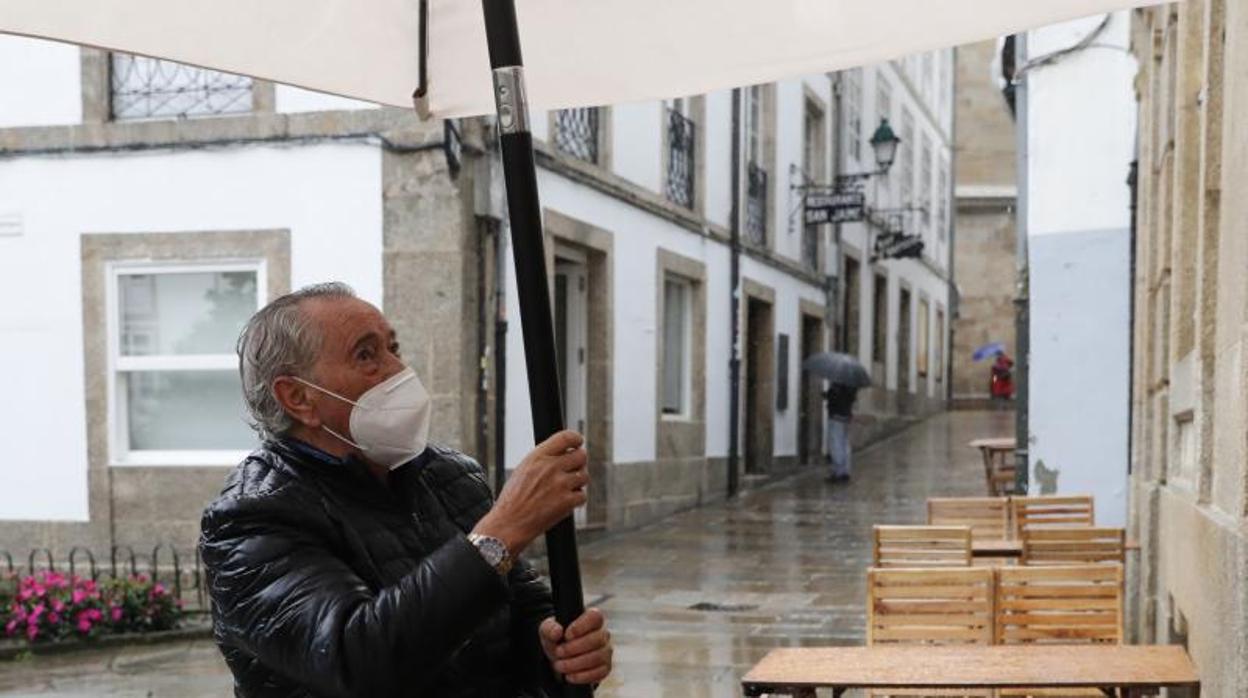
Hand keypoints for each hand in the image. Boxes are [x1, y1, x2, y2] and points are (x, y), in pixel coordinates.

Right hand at [472, 430, 587, 554]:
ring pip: (584, 476)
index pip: (566, 437)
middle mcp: (550, 467)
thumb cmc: (513, 499)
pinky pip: (582, 496)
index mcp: (538, 456)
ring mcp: (560, 484)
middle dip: (579, 463)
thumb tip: (565, 452)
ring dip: (578, 483)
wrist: (508, 524)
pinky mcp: (566, 502)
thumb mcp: (523, 469)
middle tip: (573, 471)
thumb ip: (544, 459)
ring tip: (564, 490)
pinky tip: (565, 502)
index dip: (576, 439)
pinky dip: (576, 500)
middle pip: (581, 456)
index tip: (578, 443)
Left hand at [539, 609, 611, 685]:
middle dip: (574, 648)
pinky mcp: (605, 668)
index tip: (566, 635)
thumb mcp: (547, 630)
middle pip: (597, 639)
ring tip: (559, 665)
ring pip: (597, 657)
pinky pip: (599, 673)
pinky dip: (582, 676)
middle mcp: (603, 633)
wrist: (559, 658)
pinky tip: (569, 676)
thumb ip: (549, 628)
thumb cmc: (557, 639)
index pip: (595, 617)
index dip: (581, 626)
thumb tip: (557, 631)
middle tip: (558, 652)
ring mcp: (606, 651)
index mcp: (591, 618)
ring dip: (575, 664)